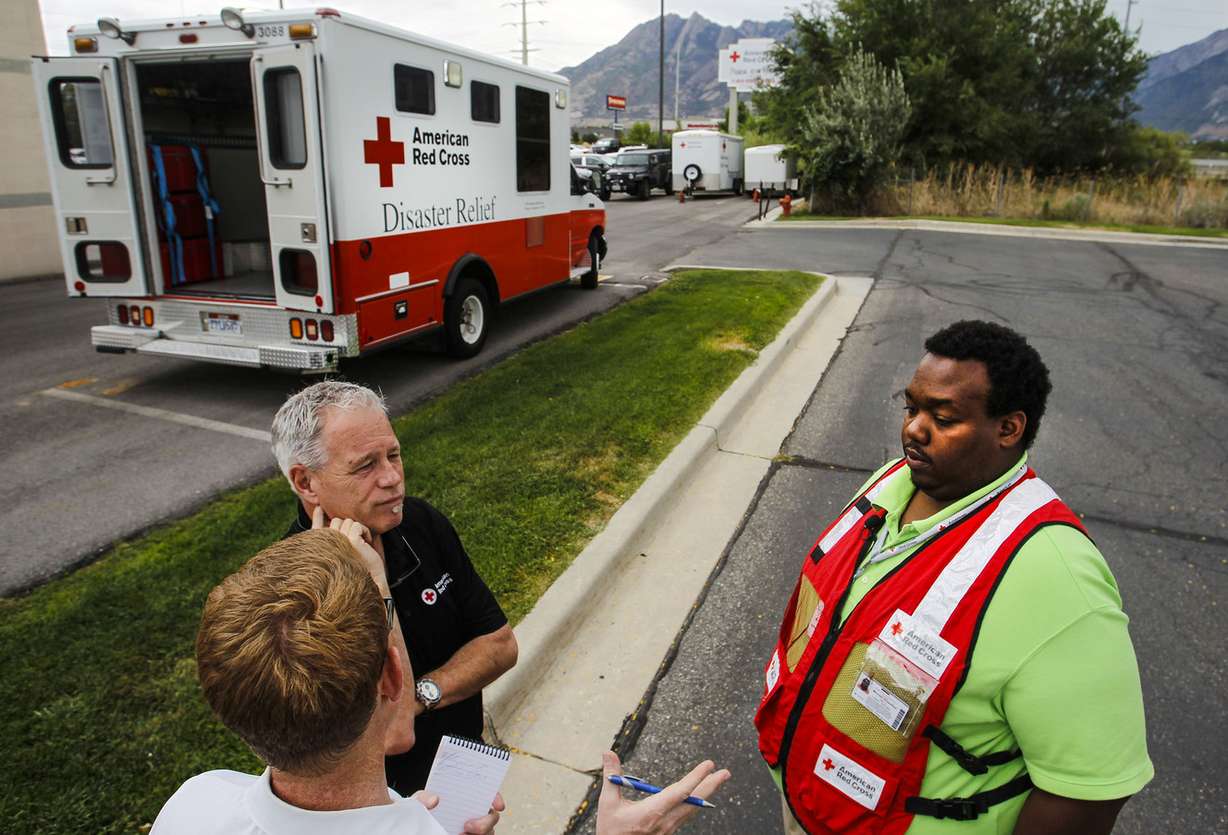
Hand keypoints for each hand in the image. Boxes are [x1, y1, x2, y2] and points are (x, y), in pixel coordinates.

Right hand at [312, 507, 384, 585]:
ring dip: (358, 530)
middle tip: (356, 540)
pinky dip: (365, 531)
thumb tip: (339, 522)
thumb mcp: (347, 549)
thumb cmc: (360, 566)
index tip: (320, 507)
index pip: (316, 530)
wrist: (371, 579)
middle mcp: (328, 545)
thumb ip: (339, 537)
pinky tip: (367, 543)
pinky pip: (357, 525)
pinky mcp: (350, 541)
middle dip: (348, 526)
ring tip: (362, 543)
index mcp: (325, 549)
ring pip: (347, 521)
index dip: (318, 518)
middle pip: (336, 521)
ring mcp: (337, 542)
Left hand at [410, 790, 504, 833]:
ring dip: (482, 832)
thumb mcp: (417, 803)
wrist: (416, 828)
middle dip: (487, 821)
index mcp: (462, 799)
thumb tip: (435, 799)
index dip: (495, 797)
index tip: (498, 805)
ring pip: (489, 832)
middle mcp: (471, 814)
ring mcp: (470, 830)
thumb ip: (423, 797)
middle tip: (469, 826)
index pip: (486, 793)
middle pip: (491, 816)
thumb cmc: (420, 814)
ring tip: (461, 834)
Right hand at [596, 750, 729, 834]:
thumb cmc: (610, 830)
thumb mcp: (607, 803)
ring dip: (706, 793)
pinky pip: (685, 816)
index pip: (680, 792)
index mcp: (652, 812)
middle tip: (726, 772)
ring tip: (717, 779)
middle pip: (693, 802)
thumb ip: (612, 776)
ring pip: (692, 809)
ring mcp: (668, 829)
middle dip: (711, 785)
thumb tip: (608, 752)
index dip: (696, 777)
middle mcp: (664, 822)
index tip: (708, 764)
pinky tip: (700, 796)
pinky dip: (695, 803)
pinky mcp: (667, 832)